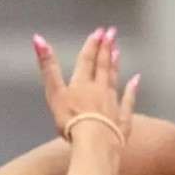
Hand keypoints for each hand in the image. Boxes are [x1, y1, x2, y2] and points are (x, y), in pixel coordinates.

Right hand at [33, 27, 138, 143]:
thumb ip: (48, 67)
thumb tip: (38, 38)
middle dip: (106, 49)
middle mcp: (99, 89)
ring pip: (114, 80)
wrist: (95, 142)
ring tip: (118, 51)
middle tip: (112, 33)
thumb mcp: (54, 93)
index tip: (99, 31)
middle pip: (103, 66)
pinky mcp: (122, 119)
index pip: (87, 60)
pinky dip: (132, 90)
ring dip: (115, 64)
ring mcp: (112, 103)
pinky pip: (128, 101)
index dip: (92, 45)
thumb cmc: (72, 120)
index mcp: (81, 84)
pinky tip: (136, 80)